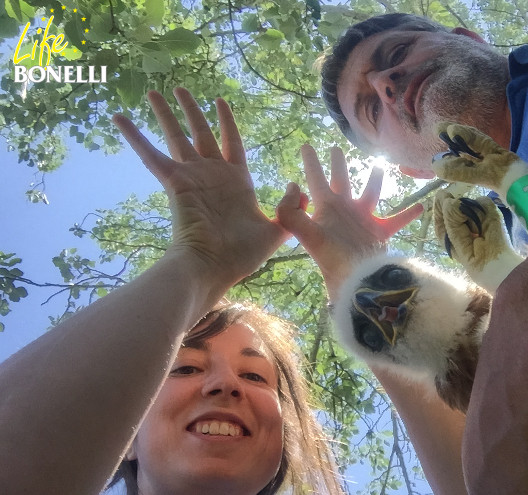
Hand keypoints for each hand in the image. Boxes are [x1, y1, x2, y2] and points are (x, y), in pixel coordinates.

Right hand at [112, 88, 287, 284]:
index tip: (220, 101)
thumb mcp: (277, 230)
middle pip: (201, 131)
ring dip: (165, 113)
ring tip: (154, 91)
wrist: (215, 267)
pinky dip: (134, 137)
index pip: (231, 141)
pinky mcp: (174, 183)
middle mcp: (212, 174)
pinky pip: (151, 155)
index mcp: (236, 181)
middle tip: (181, 89)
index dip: (226, 122)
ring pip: (176, 136)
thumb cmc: (244, 254)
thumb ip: (290, 207)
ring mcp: (192, 177)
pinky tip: (119, 117)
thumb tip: (297, 187)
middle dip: (191, 110)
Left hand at [276, 145, 422, 299]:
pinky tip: (420, 206)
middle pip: (340, 180)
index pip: (315, 179)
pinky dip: (408, 214)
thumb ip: (291, 213)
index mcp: (326, 208)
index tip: (306, 146)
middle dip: (337, 164)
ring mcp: (363, 219)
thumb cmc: (332, 260)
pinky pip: (396, 220)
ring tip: (379, 166)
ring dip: (374, 180)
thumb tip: (292, 185)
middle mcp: (344, 210)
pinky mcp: (379, 231)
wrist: (357, 280)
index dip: (311, 162)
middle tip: (336, 148)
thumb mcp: (307, 235)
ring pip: (370, 193)